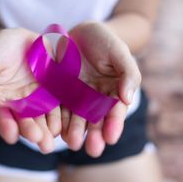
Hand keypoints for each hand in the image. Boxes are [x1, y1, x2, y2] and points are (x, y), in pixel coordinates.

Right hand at [0, 28, 60, 152]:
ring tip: (51, 142)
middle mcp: (19, 106)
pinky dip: (61, 117)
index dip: (5, 126)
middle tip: (39, 141)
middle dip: (31, 132)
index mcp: (0, 101)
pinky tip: (64, 126)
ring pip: (43, 118)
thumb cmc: (0, 49)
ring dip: (47, 131)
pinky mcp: (55, 93)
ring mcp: (38, 100)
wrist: (23, 39)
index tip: (11, 136)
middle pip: (24, 122)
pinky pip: (59, 106)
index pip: (1, 116)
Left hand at [57, 21, 141, 156]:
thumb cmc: (105, 41)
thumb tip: (128, 99)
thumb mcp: (119, 52)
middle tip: (92, 150)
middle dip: (94, 136)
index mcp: (114, 92)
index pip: (115, 111)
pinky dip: (56, 119)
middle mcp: (95, 99)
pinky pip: (57, 108)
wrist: (80, 31)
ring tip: (72, 143)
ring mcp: (76, 97)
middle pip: (96, 120)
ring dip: (75, 132)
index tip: (111, 138)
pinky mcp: (58, 92)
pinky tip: (54, 130)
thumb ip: (127, 74)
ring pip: (76, 118)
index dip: (114, 125)